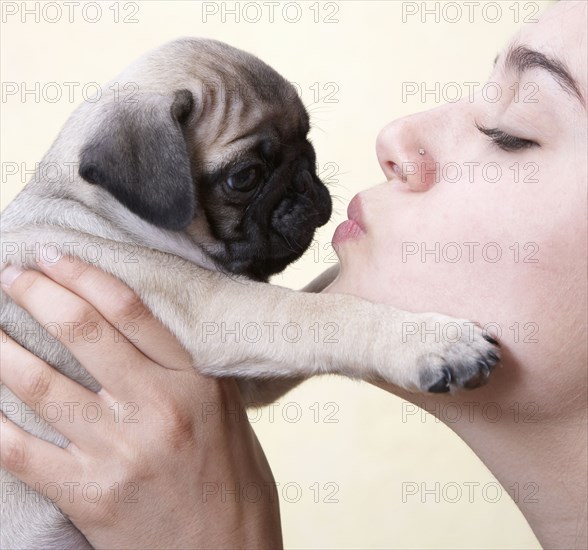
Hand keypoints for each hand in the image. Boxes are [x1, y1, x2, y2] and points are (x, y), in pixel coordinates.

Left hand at [0, 256, 281, 549]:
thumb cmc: (231, 479)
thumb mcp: (225, 411)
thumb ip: (187, 367)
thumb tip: (142, 324)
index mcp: (196, 383)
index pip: (131, 310)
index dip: (84, 275)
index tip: (53, 256)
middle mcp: (159, 409)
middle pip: (84, 334)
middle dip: (37, 295)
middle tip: (12, 276)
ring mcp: (120, 452)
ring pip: (40, 384)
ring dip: (2, 348)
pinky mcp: (88, 494)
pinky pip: (21, 449)